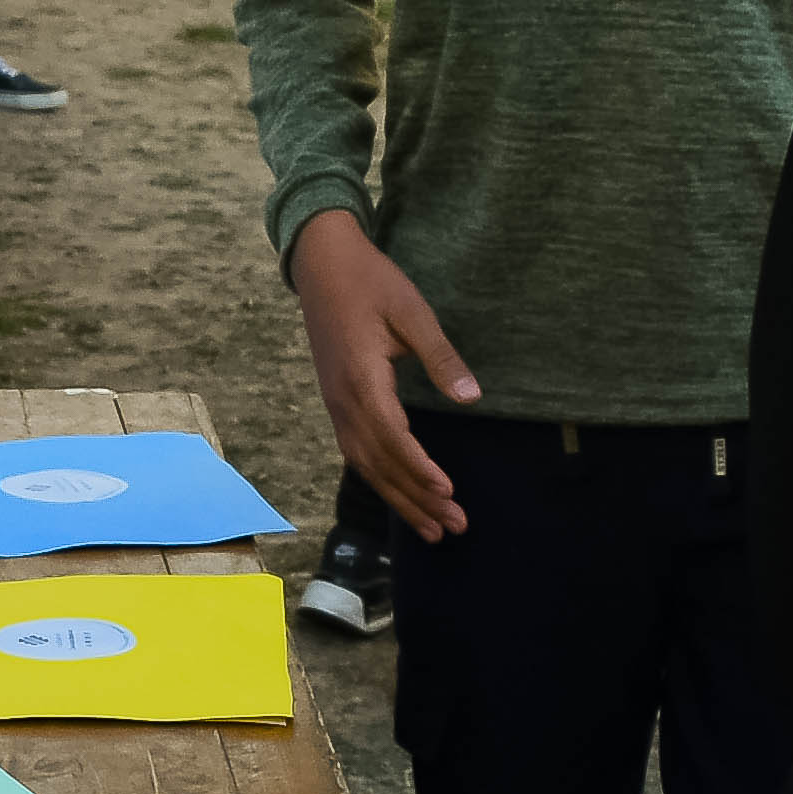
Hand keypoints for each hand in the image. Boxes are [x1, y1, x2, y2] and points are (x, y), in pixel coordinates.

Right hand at [286, 211, 477, 541]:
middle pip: (379, 464)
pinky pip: (357, 453)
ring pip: (366, 466)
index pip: (392, 437)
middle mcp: (343, 401)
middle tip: (453, 528)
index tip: (448, 492)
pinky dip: (381, 480)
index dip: (419, 469)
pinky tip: (400, 496)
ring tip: (432, 529)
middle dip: (416, 499)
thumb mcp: (412, 312)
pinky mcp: (337, 403)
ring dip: (399, 499)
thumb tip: (470, 398)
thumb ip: (440, 357)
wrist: (322, 264)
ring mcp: (336, 405)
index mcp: (361, 379)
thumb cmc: (371, 282)